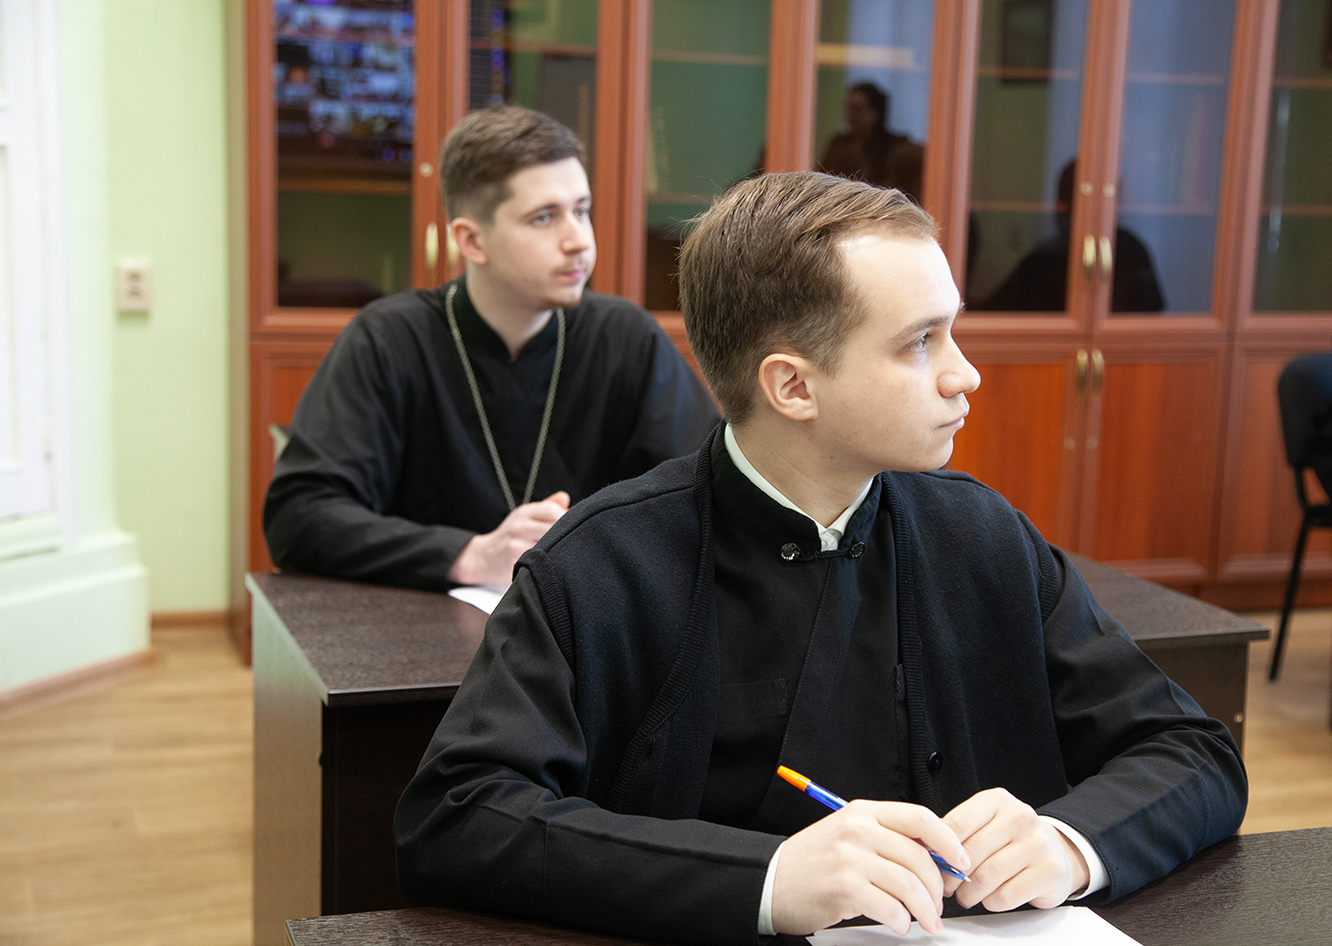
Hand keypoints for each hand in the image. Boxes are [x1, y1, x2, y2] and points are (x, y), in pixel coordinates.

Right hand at [447, 492, 569, 585]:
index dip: (565, 519)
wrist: (484, 557)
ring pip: (549, 548)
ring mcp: (516, 547)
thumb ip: (546, 507)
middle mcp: (519, 527)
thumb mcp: (524, 516)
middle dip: (563, 536)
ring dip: (557, 551)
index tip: (567, 527)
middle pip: (554, 529)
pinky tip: (547, 564)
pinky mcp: (516, 565)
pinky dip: (548, 564)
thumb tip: (565, 498)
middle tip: (566, 542)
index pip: (553, 511)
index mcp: (523, 513)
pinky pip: (541, 563)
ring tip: (557, 554)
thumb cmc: (511, 535)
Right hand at [771, 800, 969, 936]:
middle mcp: (857, 830)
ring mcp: (850, 858)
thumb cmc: (812, 863)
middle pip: (919, 857)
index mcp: (862, 812)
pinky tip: (898, 924)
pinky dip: (902, 921)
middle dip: (937, 888)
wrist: (770, 882)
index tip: (960, 861)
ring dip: (925, 910)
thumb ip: (886, 839)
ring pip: (909, 885)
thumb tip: (935, 857)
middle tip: (938, 905)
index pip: (920, 817)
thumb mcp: (848, 835)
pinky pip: (891, 907)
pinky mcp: (844, 888)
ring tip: (925, 921)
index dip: (948, 840)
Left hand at [943, 787, 1089, 912]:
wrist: (1057, 851)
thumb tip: (925, 850)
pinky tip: (990, 898)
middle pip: (969, 854)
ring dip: (968, 894)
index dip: (938, 849)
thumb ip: (958, 832)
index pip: (957, 823)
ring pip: (985, 877)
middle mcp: (1019, 817)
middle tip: (946, 887)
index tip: (931, 863)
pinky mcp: (1048, 872)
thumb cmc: (1010, 839)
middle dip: (951, 877)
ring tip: (965, 896)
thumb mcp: (985, 823)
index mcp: (997, 800)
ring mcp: (1037, 844)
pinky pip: (1005, 896)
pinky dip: (991, 903)